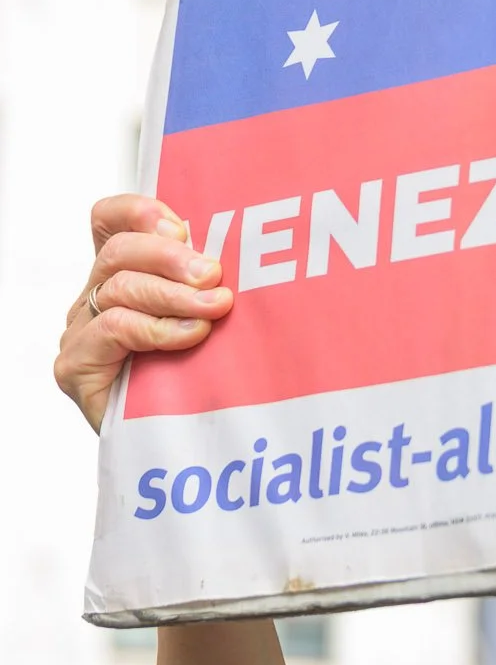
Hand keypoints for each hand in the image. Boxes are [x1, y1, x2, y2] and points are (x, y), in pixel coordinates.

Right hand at [55, 195, 233, 432]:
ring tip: (214, 308)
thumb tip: (250, 255)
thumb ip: (209, 285)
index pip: (110, 222)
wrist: (184, 452)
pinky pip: (112, 329)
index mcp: (122, 277)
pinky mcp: (76, 367)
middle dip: (170, 257)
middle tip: (213, 275)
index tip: (182, 224)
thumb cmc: (203, 382)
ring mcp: (82, 332)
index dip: (139, 212)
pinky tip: (189, 335)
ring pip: (118, 288)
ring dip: (172, 295)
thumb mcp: (211, 320)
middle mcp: (95, 299)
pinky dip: (155, 329)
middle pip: (118, 252)